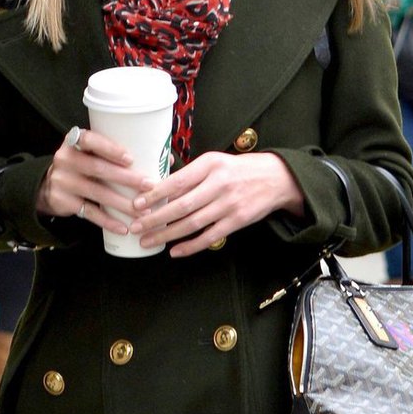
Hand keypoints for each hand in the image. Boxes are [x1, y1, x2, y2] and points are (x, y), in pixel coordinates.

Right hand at [34, 126, 141, 235]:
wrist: (47, 186)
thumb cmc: (80, 165)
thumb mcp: (86, 152)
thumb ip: (109, 150)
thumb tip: (158, 157)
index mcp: (73, 142)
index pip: (90, 140)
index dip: (110, 149)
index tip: (130, 159)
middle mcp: (65, 160)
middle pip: (98, 168)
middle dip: (126, 178)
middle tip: (149, 185)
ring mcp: (63, 182)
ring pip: (97, 193)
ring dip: (122, 203)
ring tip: (143, 211)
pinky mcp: (63, 202)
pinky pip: (90, 213)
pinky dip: (108, 221)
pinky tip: (123, 227)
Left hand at [127, 152, 304, 255]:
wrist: (276, 178)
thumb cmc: (238, 169)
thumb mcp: (215, 162)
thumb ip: (190, 176)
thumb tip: (158, 190)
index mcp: (210, 164)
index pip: (177, 181)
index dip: (155, 194)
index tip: (136, 204)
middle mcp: (219, 184)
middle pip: (181, 205)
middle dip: (155, 219)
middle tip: (136, 227)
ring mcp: (229, 204)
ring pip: (192, 223)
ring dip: (167, 235)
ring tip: (148, 240)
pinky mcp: (237, 221)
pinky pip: (209, 237)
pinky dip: (190, 246)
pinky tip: (174, 251)